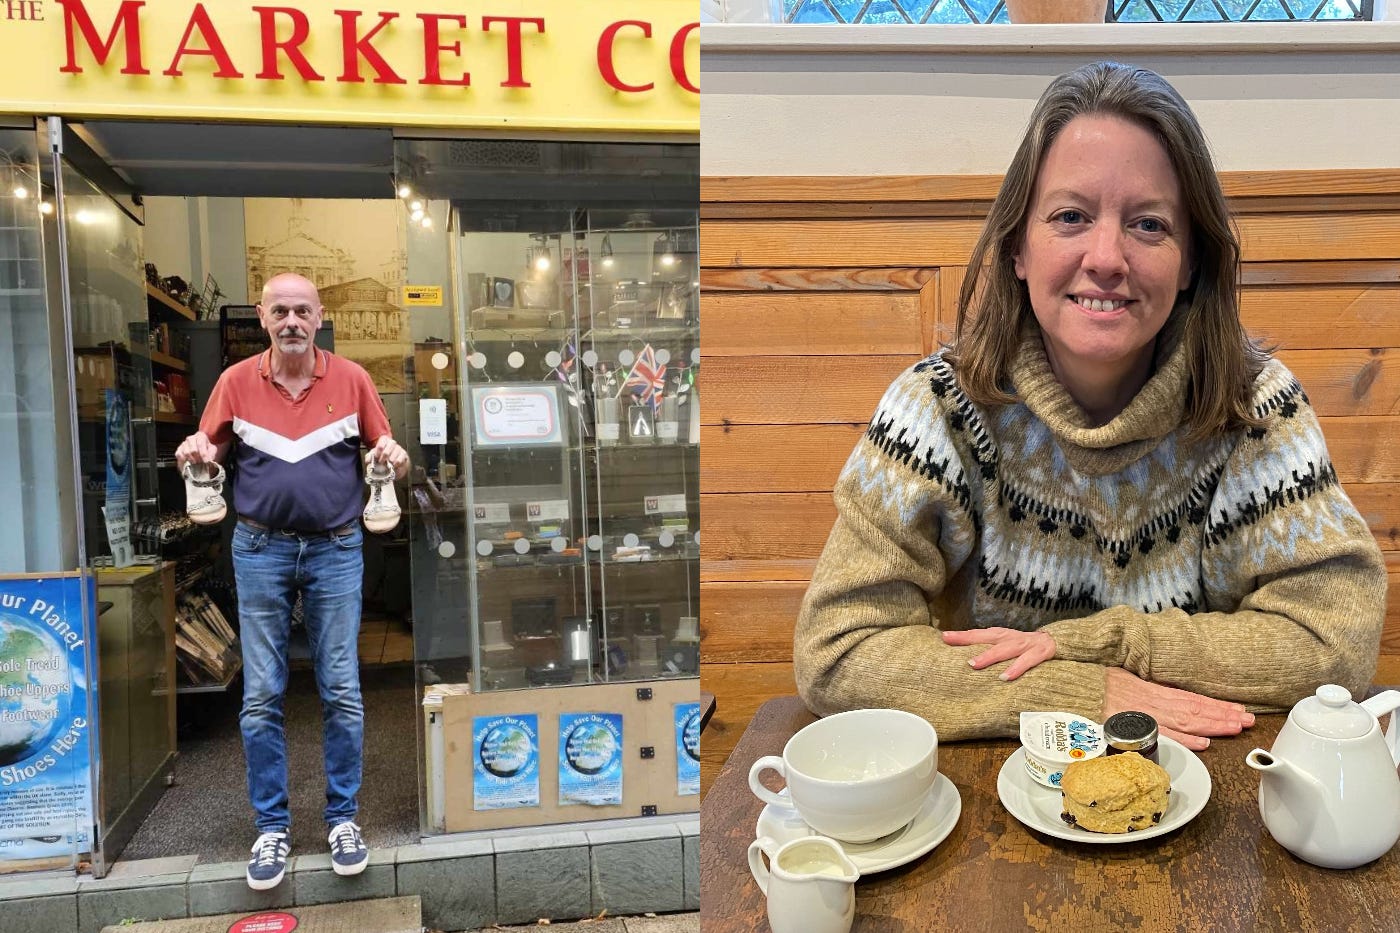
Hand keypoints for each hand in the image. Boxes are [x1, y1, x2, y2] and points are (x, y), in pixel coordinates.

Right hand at [174, 432, 217, 470]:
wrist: (202, 455)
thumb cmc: (208, 451)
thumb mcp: (213, 451)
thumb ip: (211, 454)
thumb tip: (208, 461)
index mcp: (200, 436)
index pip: (200, 444)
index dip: (203, 454)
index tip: (206, 462)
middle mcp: (191, 438)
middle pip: (193, 450)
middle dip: (198, 458)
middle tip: (201, 463)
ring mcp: (183, 444)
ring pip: (186, 453)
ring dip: (192, 460)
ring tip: (196, 464)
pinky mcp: (178, 450)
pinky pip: (179, 455)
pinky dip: (184, 460)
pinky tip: (189, 463)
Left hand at [367, 437, 409, 479]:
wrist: (392, 466)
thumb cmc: (383, 459)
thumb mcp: (374, 457)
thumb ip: (369, 457)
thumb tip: (368, 460)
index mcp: (384, 441)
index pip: (383, 440)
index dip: (379, 449)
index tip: (376, 456)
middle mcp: (392, 443)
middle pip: (390, 445)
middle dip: (385, 455)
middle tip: (381, 462)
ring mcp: (399, 448)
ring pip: (396, 451)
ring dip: (391, 460)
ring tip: (387, 465)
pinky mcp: (404, 455)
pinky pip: (401, 458)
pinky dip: (396, 463)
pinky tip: (393, 466)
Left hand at [941, 627, 1055, 680]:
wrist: (1057, 641)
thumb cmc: (1025, 647)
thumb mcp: (1006, 645)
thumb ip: (989, 650)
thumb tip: (966, 660)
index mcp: (1001, 635)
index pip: (978, 634)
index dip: (961, 635)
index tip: (943, 637)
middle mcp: (1010, 638)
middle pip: (986, 637)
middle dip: (968, 640)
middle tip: (950, 642)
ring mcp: (1025, 645)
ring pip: (1005, 649)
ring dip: (989, 656)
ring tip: (974, 664)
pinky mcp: (1040, 653)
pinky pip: (1027, 661)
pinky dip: (1016, 668)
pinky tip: (1005, 677)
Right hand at [1104, 667, 1254, 750]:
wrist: (1073, 688)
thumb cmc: (1094, 684)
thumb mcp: (1122, 677)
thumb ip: (1144, 687)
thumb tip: (1163, 692)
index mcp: (1151, 689)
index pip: (1191, 697)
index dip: (1215, 703)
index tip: (1237, 708)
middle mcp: (1152, 701)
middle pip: (1194, 709)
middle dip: (1223, 715)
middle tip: (1248, 720)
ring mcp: (1145, 714)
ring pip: (1186, 720)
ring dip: (1213, 725)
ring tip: (1237, 728)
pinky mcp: (1134, 726)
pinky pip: (1163, 734)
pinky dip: (1184, 739)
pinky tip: (1204, 743)